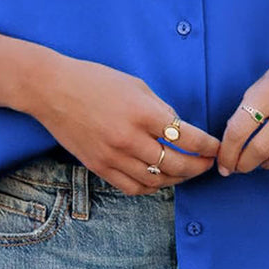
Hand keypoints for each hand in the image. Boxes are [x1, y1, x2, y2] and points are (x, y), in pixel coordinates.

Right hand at [28, 53, 220, 195]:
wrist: (52, 90)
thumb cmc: (95, 80)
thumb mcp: (136, 86)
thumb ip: (160, 110)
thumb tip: (180, 130)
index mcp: (144, 113)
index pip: (188, 138)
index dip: (208, 146)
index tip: (216, 147)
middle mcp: (130, 138)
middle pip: (177, 165)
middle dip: (198, 166)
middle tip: (208, 163)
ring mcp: (113, 156)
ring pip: (157, 181)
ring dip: (178, 179)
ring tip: (186, 172)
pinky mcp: (99, 167)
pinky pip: (132, 187)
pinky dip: (151, 187)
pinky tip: (160, 180)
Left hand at [216, 34, 268, 175]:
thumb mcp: (265, 81)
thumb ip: (247, 109)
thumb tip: (231, 144)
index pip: (241, 129)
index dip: (227, 151)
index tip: (222, 162)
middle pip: (260, 149)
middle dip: (241, 164)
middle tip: (234, 166)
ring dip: (262, 165)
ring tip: (257, 158)